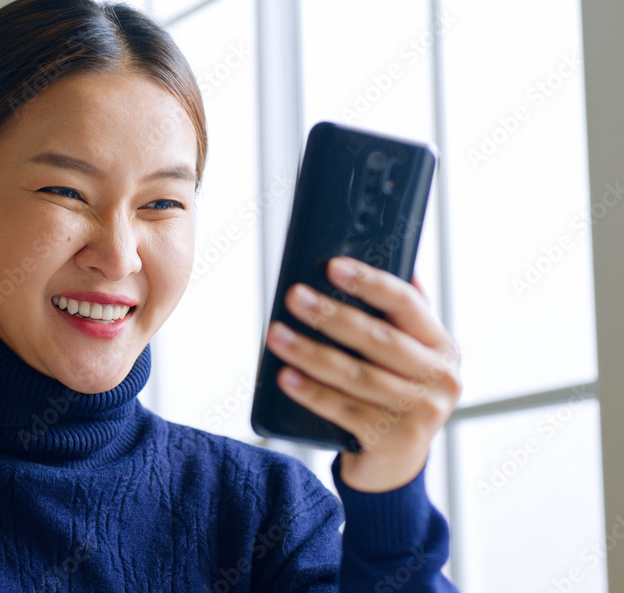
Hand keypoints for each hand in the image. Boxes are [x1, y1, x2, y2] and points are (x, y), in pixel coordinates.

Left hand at [265, 257, 460, 492]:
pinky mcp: (396, 441)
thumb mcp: (404, 356)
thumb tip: (370, 253)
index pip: (407, 303)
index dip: (370, 282)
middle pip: (377, 339)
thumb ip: (394, 315)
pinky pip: (344, 409)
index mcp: (442, 345)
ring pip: (356, 375)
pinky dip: (311, 392)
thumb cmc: (391, 394)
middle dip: (330, 315)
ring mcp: (422, 412)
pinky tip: (285, 377)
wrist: (395, 466)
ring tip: (276, 335)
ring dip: (310, 352)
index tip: (333, 265)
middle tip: (293, 296)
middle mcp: (440, 378)